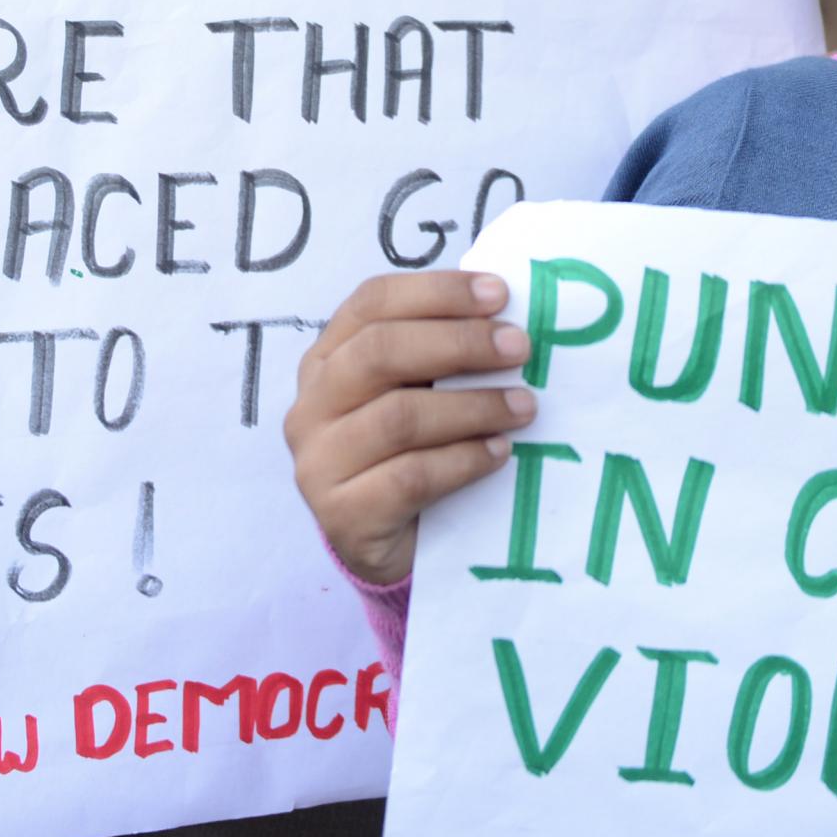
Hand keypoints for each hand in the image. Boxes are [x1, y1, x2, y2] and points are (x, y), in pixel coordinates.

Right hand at [286, 271, 534, 586]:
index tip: (499, 293)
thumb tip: (510, 316)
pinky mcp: (343, 515)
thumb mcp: (419, 392)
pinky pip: (410, 478)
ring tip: (524, 407)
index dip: (436, 292)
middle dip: (459, 343)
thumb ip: (442, 355)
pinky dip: (463, 461)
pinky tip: (499, 454)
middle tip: (519, 348)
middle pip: (380, 352)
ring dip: (472, 407)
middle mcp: (313, 404)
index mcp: (328, 358)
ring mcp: (319, 462)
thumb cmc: (411, 451)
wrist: (390, 544)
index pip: (372, 303)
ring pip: (398, 417)